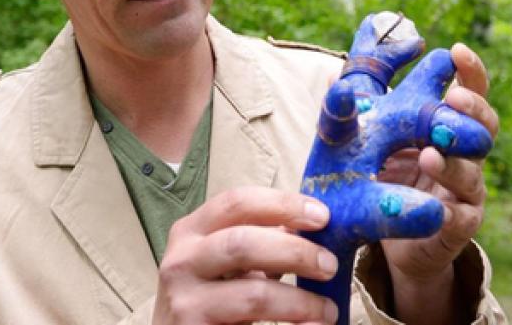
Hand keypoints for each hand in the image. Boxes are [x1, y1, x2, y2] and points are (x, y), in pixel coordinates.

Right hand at [153, 187, 340, 323]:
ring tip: (328, 310)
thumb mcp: (230, 263)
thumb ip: (263, 241)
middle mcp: (181, 260)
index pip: (238, 202)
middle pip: (244, 243)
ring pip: (253, 294)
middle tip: (329, 265)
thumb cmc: (212, 298)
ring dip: (300, 301)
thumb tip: (315, 225)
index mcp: (192, 230)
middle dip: (295, 252)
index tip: (323, 217)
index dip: (283, 204)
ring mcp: (183, 300)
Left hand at [380, 43, 498, 293]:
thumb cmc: (388, 162)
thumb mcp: (374, 115)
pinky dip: (447, 210)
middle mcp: (465, 151)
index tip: (456, 51)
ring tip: (430, 151)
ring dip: (454, 161)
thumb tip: (371, 22)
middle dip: (472, 110)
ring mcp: (465, 188)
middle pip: (485, 127)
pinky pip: (459, 217)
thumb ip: (373, 71)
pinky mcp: (457, 225)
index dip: (469, 71)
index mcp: (449, 120)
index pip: (469, 90)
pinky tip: (435, 206)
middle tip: (451, 97)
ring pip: (473, 172)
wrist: (386, 229)